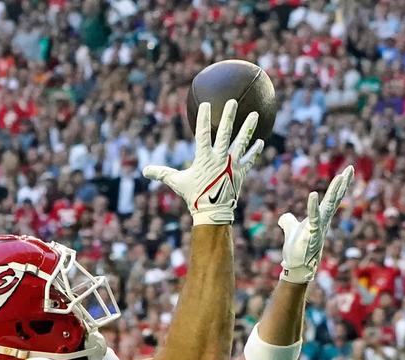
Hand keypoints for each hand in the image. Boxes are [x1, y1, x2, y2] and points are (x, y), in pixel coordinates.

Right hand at [143, 100, 262, 225]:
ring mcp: (232, 165)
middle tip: (233, 101)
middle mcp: (220, 158)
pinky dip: (254, 151)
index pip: (202, 133)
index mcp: (204, 158)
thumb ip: (162, 173)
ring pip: (241, 142)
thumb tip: (144, 171)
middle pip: (225, 133)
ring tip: (255, 114)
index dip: (203, 118)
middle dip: (229, 116)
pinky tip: (260, 141)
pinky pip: (249, 159)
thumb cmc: (194, 196)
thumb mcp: (177, 182)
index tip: (206, 105)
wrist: (212, 212)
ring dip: (248, 128)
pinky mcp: (240, 173)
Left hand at [277, 165, 354, 283]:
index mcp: (320, 218)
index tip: (346, 172)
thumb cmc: (296, 250)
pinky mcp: (311, 234)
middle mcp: (323, 221)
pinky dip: (313, 206)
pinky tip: (313, 194)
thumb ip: (288, 222)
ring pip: (329, 206)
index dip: (339, 186)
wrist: (296, 267)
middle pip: (335, 199)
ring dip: (335, 191)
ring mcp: (319, 227)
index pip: (331, 199)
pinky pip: (314, 218)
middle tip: (350, 168)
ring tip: (340, 176)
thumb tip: (283, 218)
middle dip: (342, 184)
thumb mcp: (291, 230)